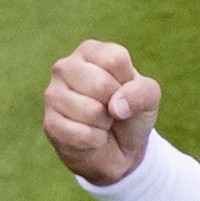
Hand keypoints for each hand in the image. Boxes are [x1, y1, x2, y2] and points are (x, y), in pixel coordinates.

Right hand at [43, 39, 162, 185]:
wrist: (117, 149)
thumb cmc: (131, 111)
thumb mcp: (149, 96)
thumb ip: (143, 92)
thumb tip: (116, 106)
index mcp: (90, 51)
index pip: (115, 59)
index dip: (128, 82)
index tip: (124, 89)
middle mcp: (65, 67)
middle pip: (101, 84)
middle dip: (115, 104)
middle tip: (111, 108)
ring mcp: (53, 95)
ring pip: (91, 111)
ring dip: (105, 124)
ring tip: (100, 121)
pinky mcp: (50, 123)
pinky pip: (82, 134)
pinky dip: (96, 140)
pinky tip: (91, 136)